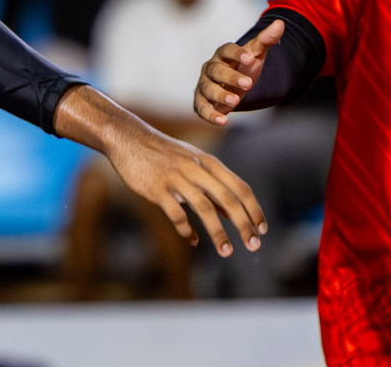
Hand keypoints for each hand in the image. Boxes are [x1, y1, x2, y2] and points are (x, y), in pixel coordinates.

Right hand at [104, 125, 266, 256]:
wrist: (128, 138)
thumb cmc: (163, 153)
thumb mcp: (192, 161)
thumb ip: (212, 184)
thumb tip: (231, 214)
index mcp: (208, 162)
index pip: (240, 187)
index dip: (254, 210)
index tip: (262, 230)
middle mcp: (196, 169)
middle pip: (228, 199)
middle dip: (244, 225)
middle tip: (254, 245)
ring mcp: (176, 178)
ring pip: (205, 209)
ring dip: (219, 234)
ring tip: (227, 252)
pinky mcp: (157, 188)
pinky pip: (176, 215)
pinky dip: (187, 231)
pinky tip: (192, 240)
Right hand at [194, 19, 284, 126]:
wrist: (233, 85)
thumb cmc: (243, 67)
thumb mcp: (256, 54)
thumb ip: (266, 40)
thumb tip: (280, 23)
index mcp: (223, 54)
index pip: (226, 49)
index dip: (237, 53)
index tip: (251, 58)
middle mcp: (210, 68)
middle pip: (216, 70)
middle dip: (230, 77)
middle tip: (248, 84)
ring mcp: (204, 84)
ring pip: (207, 88)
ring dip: (220, 95)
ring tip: (235, 101)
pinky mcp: (201, 101)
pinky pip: (201, 107)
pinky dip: (210, 115)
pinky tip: (223, 122)